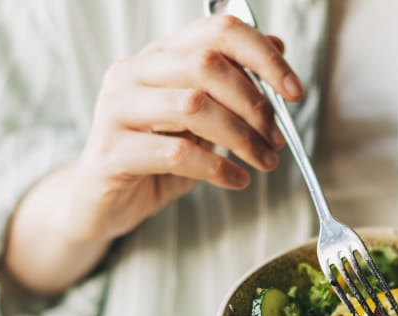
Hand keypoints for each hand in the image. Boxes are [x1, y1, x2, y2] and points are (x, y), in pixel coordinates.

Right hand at [68, 14, 300, 241]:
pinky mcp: (111, 151)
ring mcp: (116, 109)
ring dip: (241, 137)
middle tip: (276, 138)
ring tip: (263, 161)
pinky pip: (175, 154)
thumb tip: (277, 46)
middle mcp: (133, 72)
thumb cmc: (156, 157)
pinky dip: (217, 168)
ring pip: (193, 105)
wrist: (103, 202)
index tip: (293, 91)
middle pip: (206, 64)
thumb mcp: (202, 119)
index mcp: (159, 56)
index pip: (216, 31)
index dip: (262, 56)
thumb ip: (232, 83)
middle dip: (254, 103)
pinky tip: (236, 180)